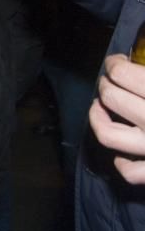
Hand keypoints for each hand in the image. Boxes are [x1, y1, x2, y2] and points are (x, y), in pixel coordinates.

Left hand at [90, 54, 144, 184]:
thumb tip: (132, 59)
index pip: (122, 74)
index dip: (115, 64)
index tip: (117, 62)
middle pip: (111, 98)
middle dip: (106, 86)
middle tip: (112, 83)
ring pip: (108, 134)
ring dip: (98, 118)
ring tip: (101, 108)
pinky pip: (130, 171)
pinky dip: (122, 163)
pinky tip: (124, 153)